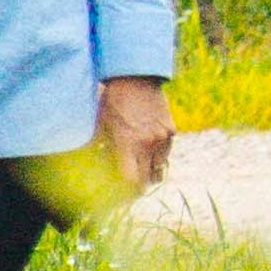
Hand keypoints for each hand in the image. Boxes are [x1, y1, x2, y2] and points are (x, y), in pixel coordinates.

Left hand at [95, 76, 175, 195]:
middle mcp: (149, 143)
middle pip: (148, 178)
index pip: (132, 180)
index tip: (121, 194)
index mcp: (129, 143)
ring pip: (160, 166)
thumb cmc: (113, 99)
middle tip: (131, 186)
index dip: (127, 191)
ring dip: (151, 170)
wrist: (135, 75)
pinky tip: (149, 148)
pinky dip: (159, 154)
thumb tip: (98, 166)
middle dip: (140, 185)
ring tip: (141, 169)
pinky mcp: (171, 128)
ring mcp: (163, 136)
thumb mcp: (102, 124)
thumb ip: (103, 147)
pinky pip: (166, 150)